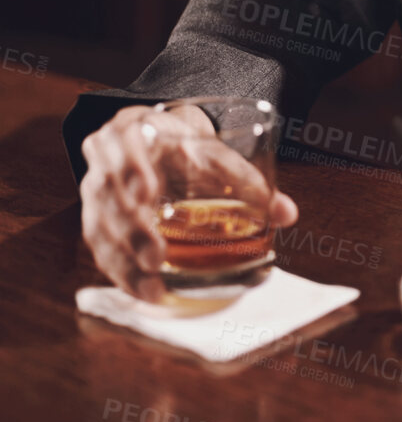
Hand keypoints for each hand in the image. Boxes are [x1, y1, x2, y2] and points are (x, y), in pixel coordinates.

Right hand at [79, 104, 298, 302]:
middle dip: (131, 229)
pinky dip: (121, 273)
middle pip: (108, 194)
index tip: (146, 193)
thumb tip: (287, 214)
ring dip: (125, 261)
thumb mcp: (216, 154)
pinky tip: (143, 292)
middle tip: (157, 257)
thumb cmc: (188, 147)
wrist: (160, 142)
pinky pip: (100, 249)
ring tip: (154, 288)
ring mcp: (93, 190)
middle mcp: (104, 159)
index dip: (130, 169)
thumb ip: (247, 180)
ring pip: (99, 227)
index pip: (125, 145)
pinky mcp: (94, 219)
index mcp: (133, 129)